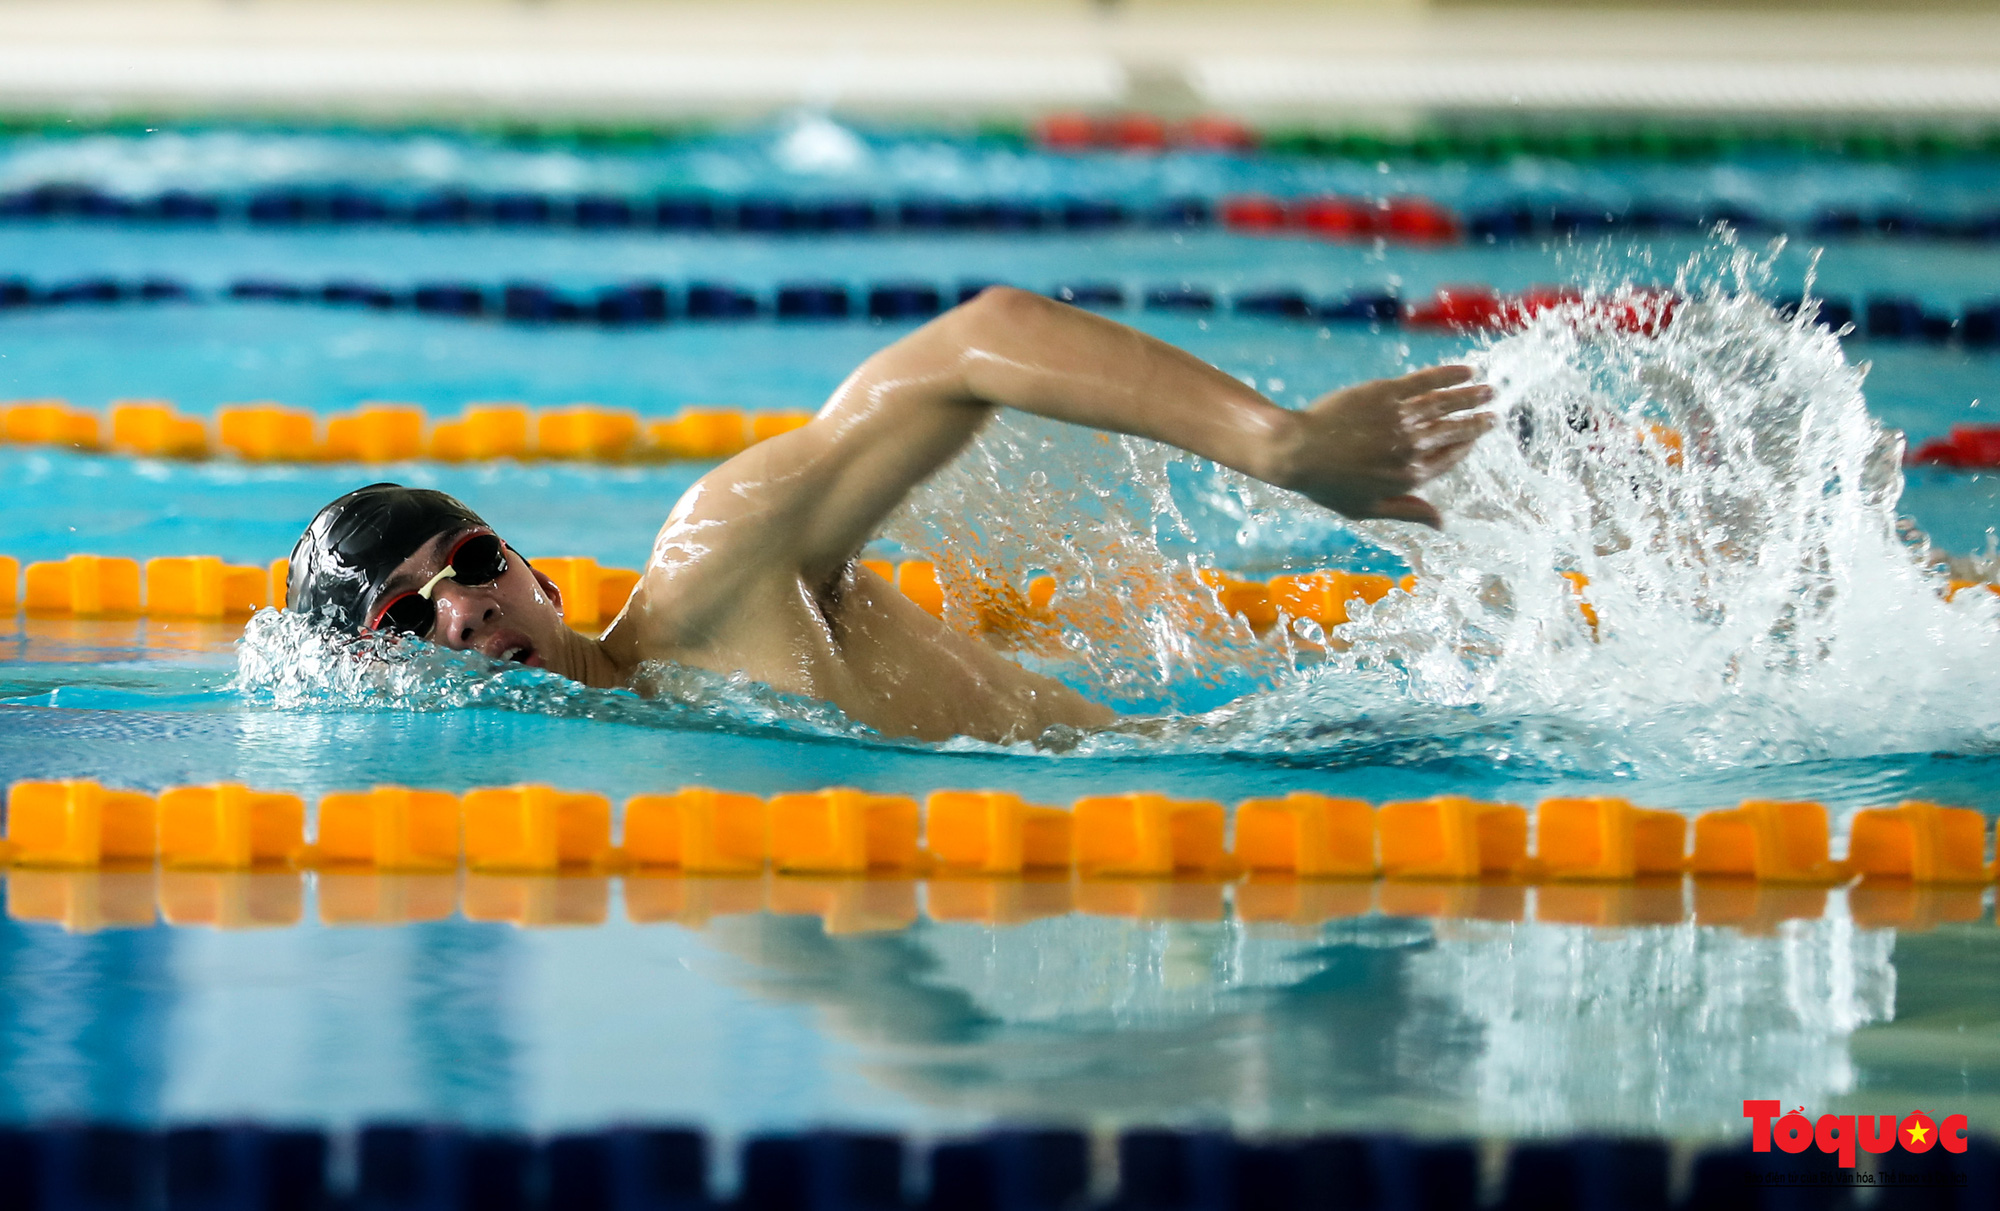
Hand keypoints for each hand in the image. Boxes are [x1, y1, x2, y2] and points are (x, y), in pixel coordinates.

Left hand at [1265, 364, 1493, 528]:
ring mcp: (1401, 418)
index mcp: (1409, 476)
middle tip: (1494, 413)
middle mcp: (1412, 447)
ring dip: (1472, 396)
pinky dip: (1449, 375)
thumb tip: (1443, 523)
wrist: (1296, 450)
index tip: (1477, 437)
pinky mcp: (1386, 393)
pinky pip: (1426, 381)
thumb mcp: (1367, 509)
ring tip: (1489, 390)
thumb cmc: (1327, 484)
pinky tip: (1466, 370)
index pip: (1450, 458)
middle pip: (1455, 431)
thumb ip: (1408, 511)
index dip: (1466, 446)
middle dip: (1478, 421)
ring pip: (1447, 404)